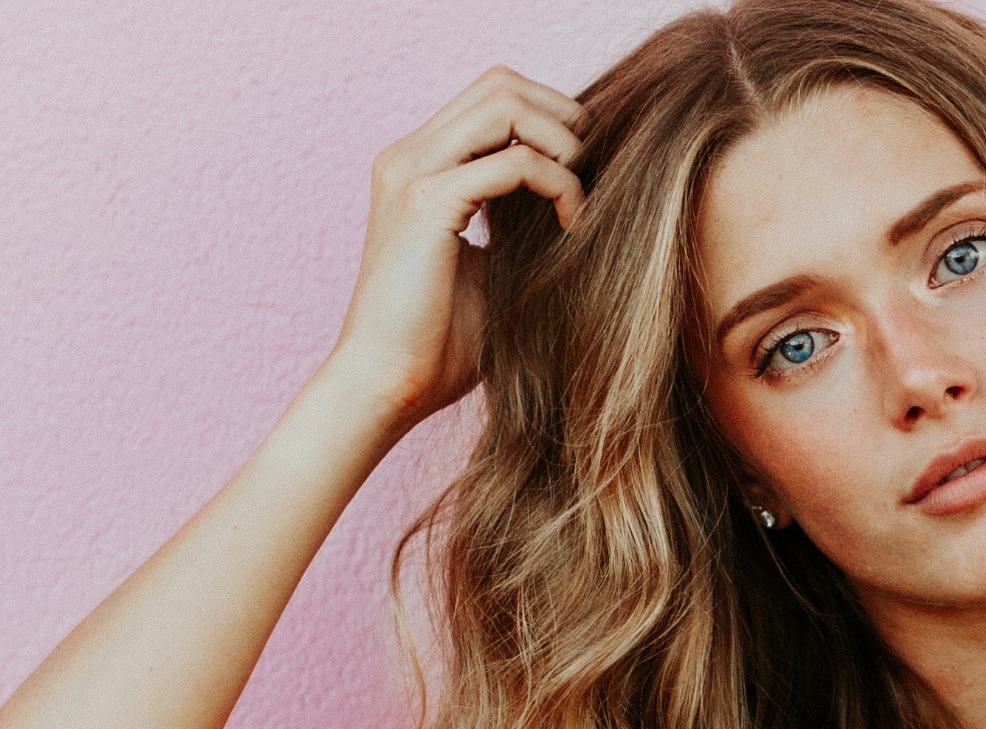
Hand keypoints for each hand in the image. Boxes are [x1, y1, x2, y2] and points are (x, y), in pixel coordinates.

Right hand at [322, 65, 587, 432]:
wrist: (387, 384)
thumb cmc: (438, 342)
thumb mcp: (491, 266)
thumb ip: (517, 223)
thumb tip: (578, 201)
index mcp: (418, 165)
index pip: (492, 97)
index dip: (549, 117)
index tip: (584, 172)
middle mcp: (409, 156)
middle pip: (501, 83)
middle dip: (562, 118)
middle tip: (592, 173)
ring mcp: (413, 173)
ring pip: (505, 106)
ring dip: (561, 143)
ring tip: (581, 196)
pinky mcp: (427, 202)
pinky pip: (515, 162)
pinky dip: (557, 184)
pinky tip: (571, 224)